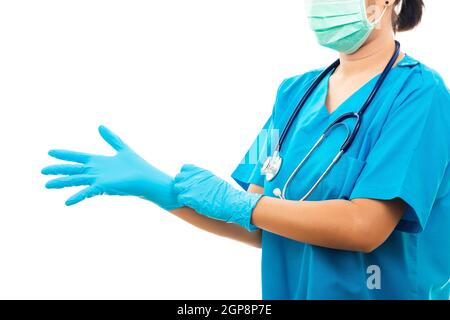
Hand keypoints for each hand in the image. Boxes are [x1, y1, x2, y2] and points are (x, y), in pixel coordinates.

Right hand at [42, 125, 179, 209]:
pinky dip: (77, 196)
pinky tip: (66, 202)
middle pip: (73, 170)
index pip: (77, 157)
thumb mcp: (122, 148)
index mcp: (98, 162)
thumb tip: (100, 126)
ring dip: (61, 183)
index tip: (50, 152)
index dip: (65, 155)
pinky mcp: (104, 187)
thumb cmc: (137, 166)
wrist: (148, 179)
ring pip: (76, 181)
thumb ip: (111, 138)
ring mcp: (98, 180)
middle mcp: (96, 172)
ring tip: (47, 185)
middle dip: (58, 170)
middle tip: (42, 171)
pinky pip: (87, 192)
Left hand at [174, 164, 261, 230]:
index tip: (189, 183)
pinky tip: (191, 204)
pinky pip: (179, 198)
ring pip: (176, 188)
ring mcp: (191, 186)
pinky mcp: (190, 197)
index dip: (185, 176)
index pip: (184, 168)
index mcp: (201, 172)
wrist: (232, 202)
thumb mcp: (214, 180)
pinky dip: (183, 202)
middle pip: (178, 177)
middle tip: (189, 193)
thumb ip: (203, 179)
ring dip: (181, 194)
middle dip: (181, 185)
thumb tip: (197, 183)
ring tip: (190, 199)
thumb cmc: (226, 195)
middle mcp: (195, 177)